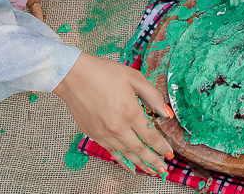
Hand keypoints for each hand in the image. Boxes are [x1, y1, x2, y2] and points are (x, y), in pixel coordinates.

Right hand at [53, 52, 172, 174]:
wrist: (73, 76)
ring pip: (125, 154)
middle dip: (154, 161)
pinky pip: (111, 152)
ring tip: (151, 171)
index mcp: (129, 112)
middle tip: (163, 169)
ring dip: (140, 164)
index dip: (161, 146)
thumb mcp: (134, 77)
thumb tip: (165, 112)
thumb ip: (152, 96)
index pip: (150, 136)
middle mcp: (117, 127)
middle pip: (139, 149)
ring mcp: (104, 133)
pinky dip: (122, 161)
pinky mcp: (93, 135)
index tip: (169, 153)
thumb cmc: (103, 73)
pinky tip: (129, 165)